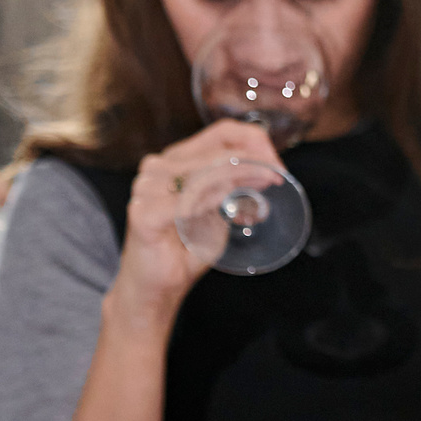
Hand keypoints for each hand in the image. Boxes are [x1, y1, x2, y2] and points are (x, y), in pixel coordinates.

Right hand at [112, 120, 280, 320]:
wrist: (158, 287)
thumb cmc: (186, 248)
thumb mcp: (219, 210)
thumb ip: (234, 186)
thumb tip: (266, 169)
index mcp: (176, 161)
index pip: (221, 133)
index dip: (254, 142)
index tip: (276, 164)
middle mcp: (158, 167)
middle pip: (217, 148)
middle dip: (255, 159)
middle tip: (278, 175)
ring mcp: (147, 188)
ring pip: (204, 171)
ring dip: (240, 176)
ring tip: (265, 184)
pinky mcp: (143, 212)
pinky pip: (187, 200)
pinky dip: (212, 198)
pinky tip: (228, 201)